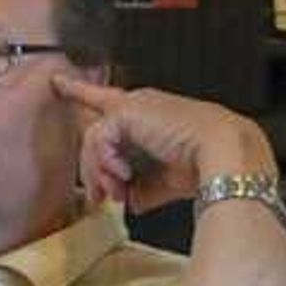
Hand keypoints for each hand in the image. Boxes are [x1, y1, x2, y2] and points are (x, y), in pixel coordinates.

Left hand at [51, 74, 273, 216]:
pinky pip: (100, 140)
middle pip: (96, 133)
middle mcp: (140, 104)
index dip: (81, 91)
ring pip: (94, 138)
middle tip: (102, 197)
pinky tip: (125, 175)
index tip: (58, 82)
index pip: (108, 101)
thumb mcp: (166, 181)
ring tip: (115, 191)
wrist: (226, 156)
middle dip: (95, 168)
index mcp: (151, 114)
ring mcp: (133, 105)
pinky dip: (108, 162)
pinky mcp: (126, 111)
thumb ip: (142, 188)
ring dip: (100, 171)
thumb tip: (129, 202)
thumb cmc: (206, 165)